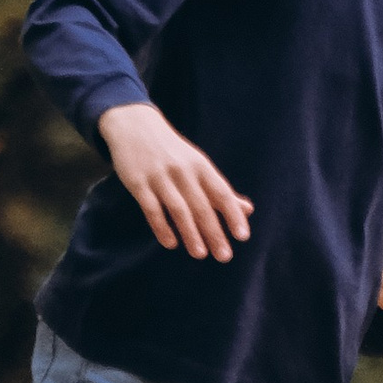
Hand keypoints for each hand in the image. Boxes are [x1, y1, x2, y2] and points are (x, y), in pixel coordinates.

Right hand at [100, 101, 250, 262]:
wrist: (135, 126)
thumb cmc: (173, 151)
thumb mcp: (199, 165)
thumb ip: (220, 189)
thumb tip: (248, 209)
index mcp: (201, 166)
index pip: (222, 193)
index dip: (233, 214)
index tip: (242, 236)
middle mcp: (183, 171)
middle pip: (202, 206)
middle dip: (214, 232)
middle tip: (224, 256)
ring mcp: (160, 177)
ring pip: (178, 209)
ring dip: (190, 233)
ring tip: (200, 254)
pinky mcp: (139, 183)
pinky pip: (151, 209)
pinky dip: (161, 227)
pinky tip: (171, 243)